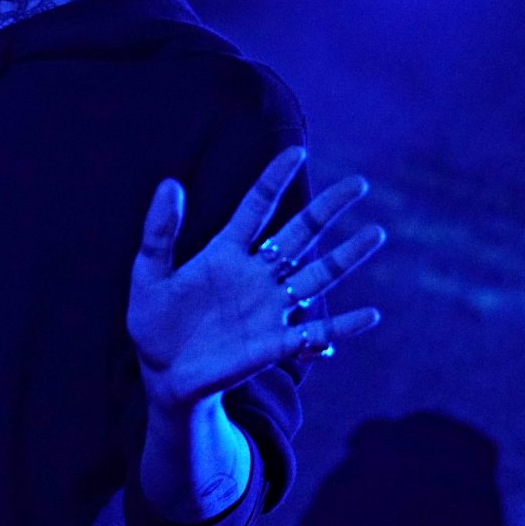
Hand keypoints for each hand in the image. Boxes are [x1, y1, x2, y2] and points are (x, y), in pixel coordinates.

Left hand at [127, 147, 385, 413]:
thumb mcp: (148, 274)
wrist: (165, 375)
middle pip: (299, 234)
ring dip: (346, 257)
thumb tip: (170, 183)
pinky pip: (315, 333)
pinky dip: (343, 325)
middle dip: (328, 209)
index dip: (274, 178)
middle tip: (358, 183)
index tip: (295, 150)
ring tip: (376, 233)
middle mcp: (256, 275)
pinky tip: (370, 315)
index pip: (256, 207)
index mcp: (225, 253)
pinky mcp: (274, 343)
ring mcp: (269, 308)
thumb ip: (158, 232)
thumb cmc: (155, 323)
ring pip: (317, 276)